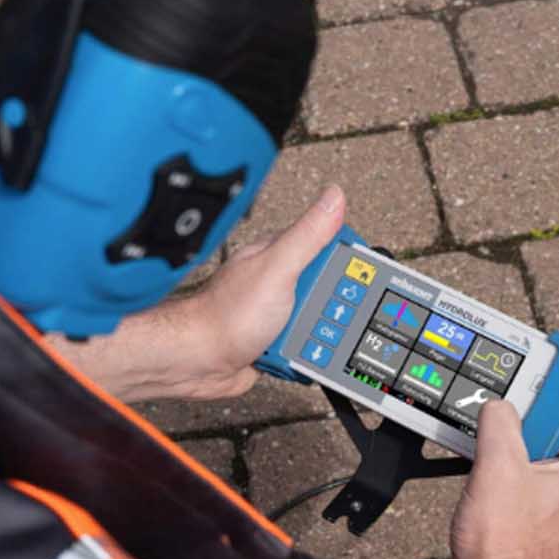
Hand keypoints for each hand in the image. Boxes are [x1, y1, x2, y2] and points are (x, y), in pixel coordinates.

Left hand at [49, 185, 346, 401]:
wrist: (199, 362)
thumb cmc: (227, 314)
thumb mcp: (278, 268)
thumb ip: (309, 234)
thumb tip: (334, 196)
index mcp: (281, 255)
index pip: (331, 249)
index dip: (350, 264)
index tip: (359, 280)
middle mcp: (280, 281)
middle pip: (331, 291)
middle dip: (334, 310)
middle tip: (315, 317)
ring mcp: (278, 312)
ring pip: (322, 323)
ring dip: (320, 338)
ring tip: (299, 338)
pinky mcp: (277, 341)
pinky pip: (308, 349)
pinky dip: (308, 356)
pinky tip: (298, 355)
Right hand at [449, 395, 558, 558]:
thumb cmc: (504, 544)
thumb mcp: (499, 466)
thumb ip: (501, 424)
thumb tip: (500, 407)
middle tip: (535, 399)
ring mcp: (558, 514)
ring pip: (556, 465)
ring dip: (535, 442)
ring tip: (508, 427)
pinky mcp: (536, 527)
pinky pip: (535, 485)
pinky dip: (520, 467)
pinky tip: (493, 464)